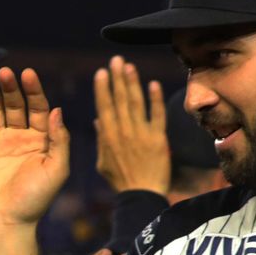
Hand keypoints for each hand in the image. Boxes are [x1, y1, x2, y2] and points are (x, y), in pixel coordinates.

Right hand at [0, 66, 69, 238]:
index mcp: (41, 140)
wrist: (6, 224)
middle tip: (4, 71)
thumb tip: (56, 109)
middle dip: (10, 87)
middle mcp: (19, 138)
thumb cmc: (35, 201)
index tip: (28, 74)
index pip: (38, 107)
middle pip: (15, 104)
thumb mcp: (56, 170)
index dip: (34, 90)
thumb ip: (59, 140)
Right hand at [92, 56, 169, 194]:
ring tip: (129, 66)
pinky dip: (155, 99)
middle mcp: (123, 132)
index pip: (104, 107)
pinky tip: (153, 84)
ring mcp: (141, 134)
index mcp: (108, 137)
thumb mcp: (103, 162)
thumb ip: (101, 140)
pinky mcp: (158, 138)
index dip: (103, 88)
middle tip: (116, 60)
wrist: (142, 194)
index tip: (101, 72)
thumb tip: (98, 120)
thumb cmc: (121, 180)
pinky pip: (157, 115)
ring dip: (132, 83)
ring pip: (136, 103)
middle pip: (119, 100)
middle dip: (117, 78)